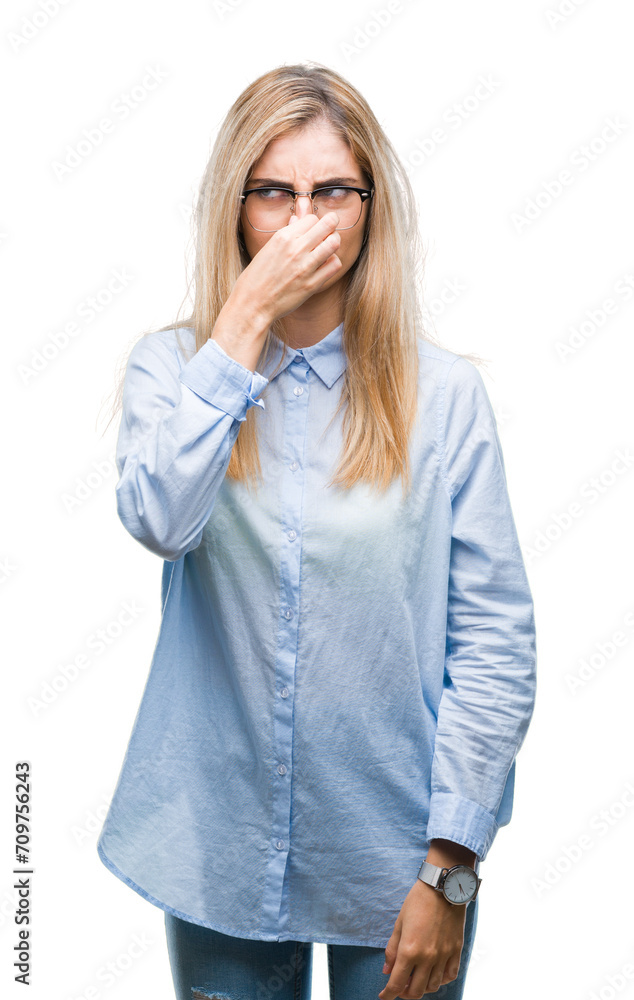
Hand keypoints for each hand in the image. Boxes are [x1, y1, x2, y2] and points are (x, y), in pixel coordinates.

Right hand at [231, 210, 341, 325]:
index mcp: (283, 237)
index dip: (315, 224)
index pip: (312, 218)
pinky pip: (334, 265)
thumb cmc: (257, 276)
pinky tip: (325, 265)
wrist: (252, 304)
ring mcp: (305, 267)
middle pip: (328, 225)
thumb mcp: (268, 248)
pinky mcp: (312, 284)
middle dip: (331, 227)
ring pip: (334, 243)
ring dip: (334, 243)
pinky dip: (333, 262)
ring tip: (327, 249)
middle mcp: (295, 249)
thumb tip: (298, 219)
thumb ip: (287, 233)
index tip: (312, 231)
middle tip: (328, 234)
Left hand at [378, 881, 466, 998]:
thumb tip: (387, 971)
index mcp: (409, 950)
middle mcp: (427, 958)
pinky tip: (434, 975)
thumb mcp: (399, 923)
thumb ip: (392, 950)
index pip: (397, 983)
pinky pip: (450, 976)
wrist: (442, 888)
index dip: (388, 994)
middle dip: (404, 994)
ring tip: (416, 980)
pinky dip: (441, 981)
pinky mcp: (456, 951)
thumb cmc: (417, 902)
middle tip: (399, 988)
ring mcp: (443, 956)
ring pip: (433, 986)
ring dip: (422, 988)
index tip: (383, 996)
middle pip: (415, 991)